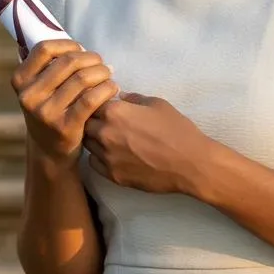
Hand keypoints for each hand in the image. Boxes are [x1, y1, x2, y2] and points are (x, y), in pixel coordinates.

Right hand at [11, 39, 119, 171]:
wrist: (49, 151)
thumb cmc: (50, 110)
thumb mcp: (38, 89)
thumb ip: (48, 67)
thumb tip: (75, 44)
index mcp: (21, 80)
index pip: (44, 49)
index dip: (68, 44)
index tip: (81, 50)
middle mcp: (29, 95)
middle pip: (68, 62)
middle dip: (91, 59)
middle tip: (102, 64)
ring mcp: (46, 112)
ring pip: (82, 79)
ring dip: (102, 72)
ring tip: (109, 75)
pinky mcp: (65, 126)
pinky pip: (92, 99)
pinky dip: (107, 89)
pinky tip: (113, 89)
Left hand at [82, 93, 210, 194]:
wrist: (190, 163)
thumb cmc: (177, 129)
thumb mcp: (158, 104)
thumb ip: (134, 99)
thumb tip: (121, 98)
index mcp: (114, 112)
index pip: (90, 102)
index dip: (97, 102)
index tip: (104, 104)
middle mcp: (104, 133)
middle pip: (84, 123)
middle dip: (91, 120)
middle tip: (104, 121)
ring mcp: (106, 156)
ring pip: (87, 144)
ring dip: (94, 139)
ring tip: (109, 138)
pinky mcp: (112, 175)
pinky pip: (94, 163)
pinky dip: (99, 157)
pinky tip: (112, 154)